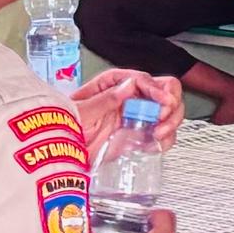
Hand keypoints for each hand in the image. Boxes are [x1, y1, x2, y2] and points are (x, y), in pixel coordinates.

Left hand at [70, 68, 184, 142]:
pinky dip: (165, 140)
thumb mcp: (82, 111)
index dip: (157, 90)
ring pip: (169, 111)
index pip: (145, 80)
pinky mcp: (140, 134)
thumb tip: (129, 85)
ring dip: (170, 123)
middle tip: (163, 118)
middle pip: (165, 91)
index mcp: (115, 84)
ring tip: (158, 135)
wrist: (63, 153)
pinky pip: (163, 134)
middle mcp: (130, 97)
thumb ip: (106, 98)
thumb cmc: (66, 127)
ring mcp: (137, 116)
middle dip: (170, 105)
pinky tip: (154, 144)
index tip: (164, 102)